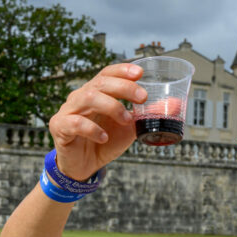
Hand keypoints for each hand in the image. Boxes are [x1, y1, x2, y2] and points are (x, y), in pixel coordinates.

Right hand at [48, 63, 145, 179]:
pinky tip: (103, 137)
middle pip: (100, 83)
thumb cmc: (105, 142)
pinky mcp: (60, 127)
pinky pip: (75, 122)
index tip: (140, 73)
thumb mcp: (131, 128)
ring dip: (111, 106)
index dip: (122, 70)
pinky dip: (92, 129)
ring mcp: (68, 110)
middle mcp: (80, 97)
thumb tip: (177, 103)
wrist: (84, 166)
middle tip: (142, 98)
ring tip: (126, 120)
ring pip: (87, 97)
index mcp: (96, 92)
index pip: (107, 73)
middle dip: (123, 87)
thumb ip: (149, 115)